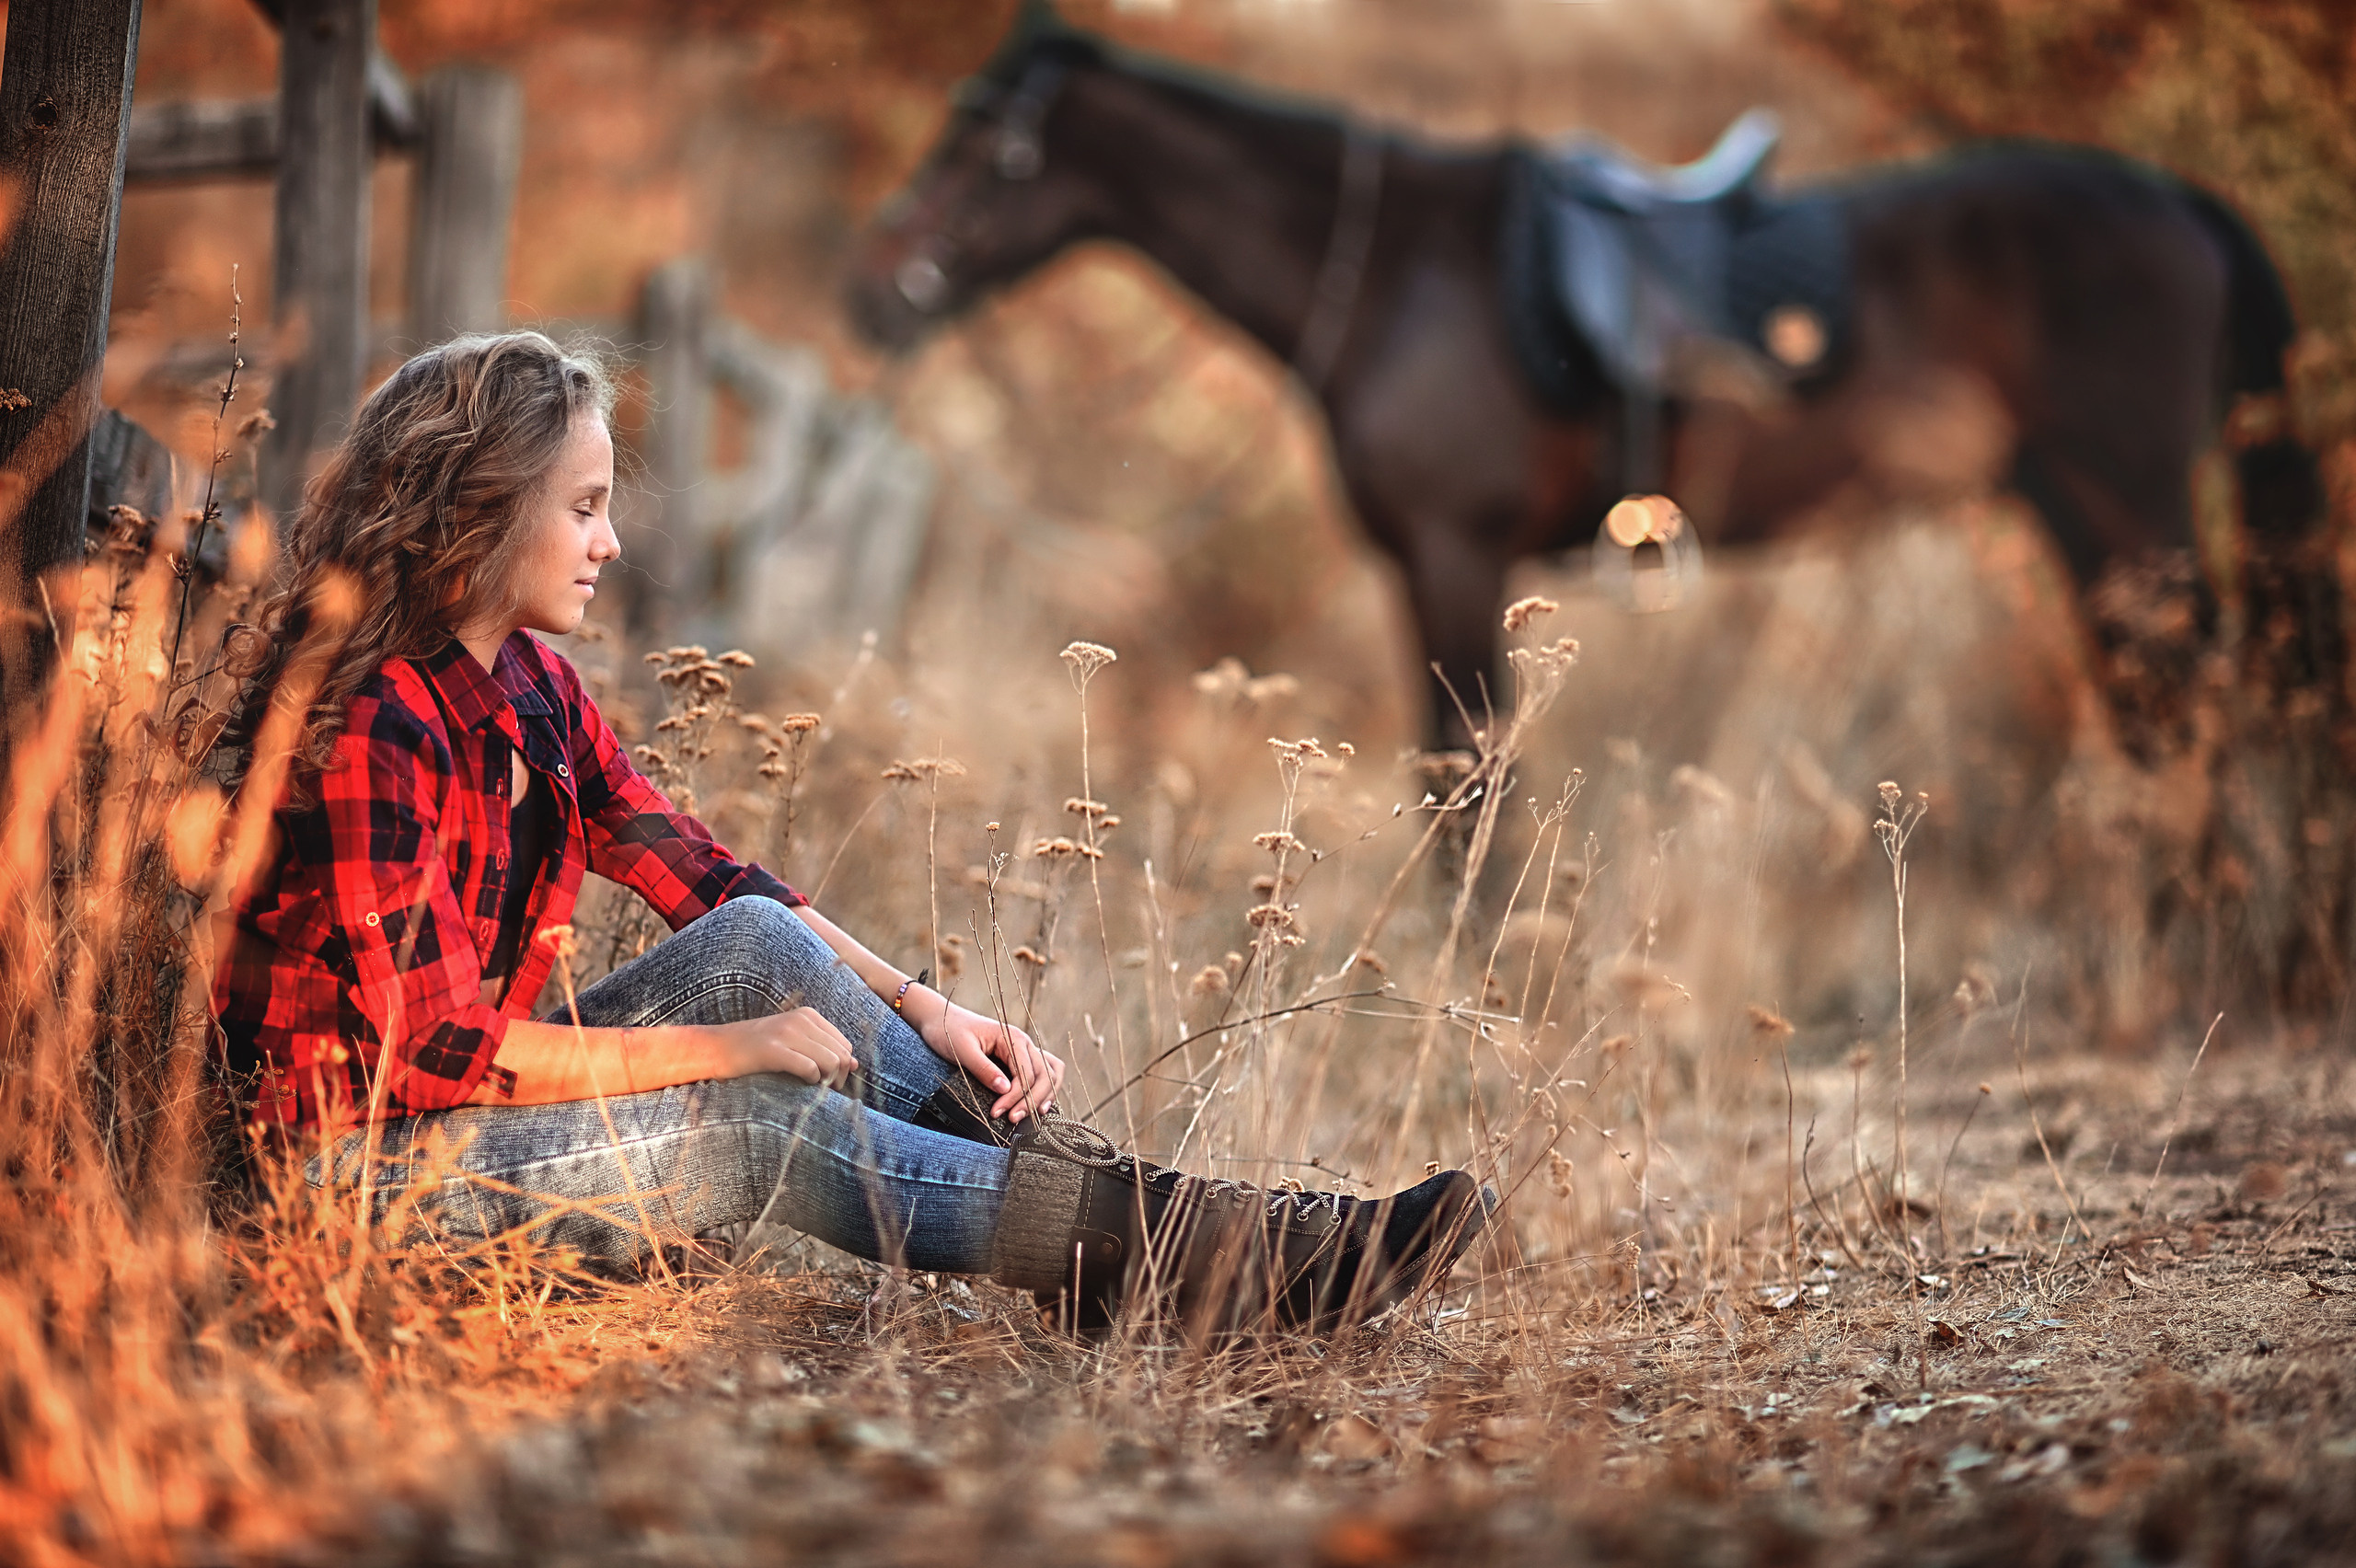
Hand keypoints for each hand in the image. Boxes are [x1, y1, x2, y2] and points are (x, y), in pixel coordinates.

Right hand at [698, 1009, 857, 1090]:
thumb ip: (822, 1049)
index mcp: (808, 1016)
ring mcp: (786, 1033)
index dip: (843, 1067)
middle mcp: (800, 1020)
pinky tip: (799, 1082)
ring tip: (813, 1088)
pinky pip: (810, 1068)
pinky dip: (811, 1080)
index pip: (845, 1045)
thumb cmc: (754, 1050)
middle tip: (823, 1089)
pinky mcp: (773, 1051)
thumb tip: (856, 1064)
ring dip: (827, 1081)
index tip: (829, 1081)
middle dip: (838, 1077)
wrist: (714, 1048)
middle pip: (842, 1054)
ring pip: (831, 1062)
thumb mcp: (791, 1042)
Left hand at [910, 989, 1063, 1122]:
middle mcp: (1024, 1042)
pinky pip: (1044, 1070)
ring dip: (1045, 1095)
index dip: (1015, 1096)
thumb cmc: (949, 1031)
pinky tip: (1040, 1103)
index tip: (997, 1113)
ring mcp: (1024, 1049)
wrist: (941, 1018)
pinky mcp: (1019, 1057)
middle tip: (1013, 1119)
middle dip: (1032, 1100)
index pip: (1026, 1073)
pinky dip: (1047, 1087)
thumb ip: (984, 1069)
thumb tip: (1005, 1089)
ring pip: (1050, 1073)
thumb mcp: (962, 1050)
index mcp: (1012, 1037)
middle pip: (1044, 1075)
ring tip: (1036, 1115)